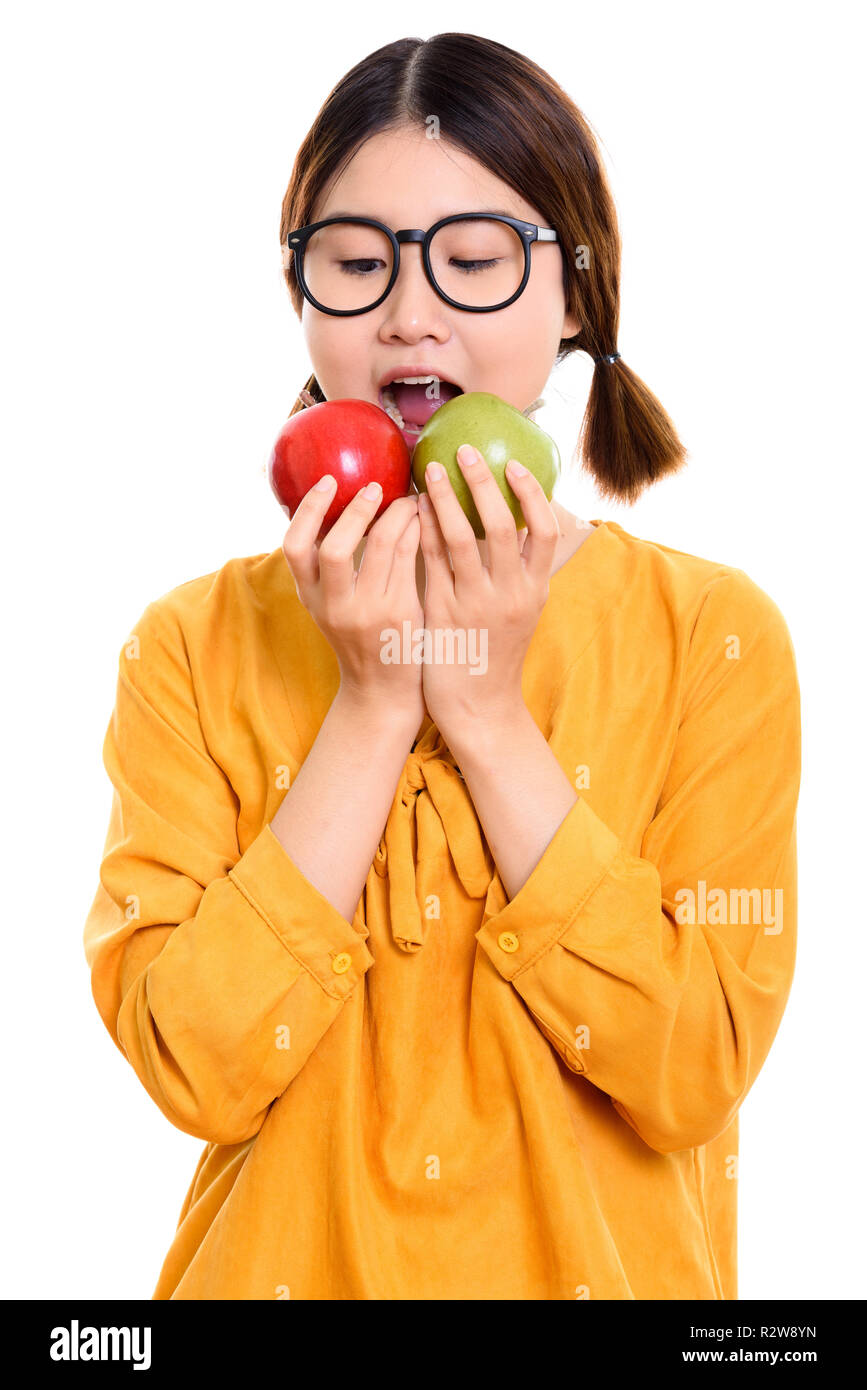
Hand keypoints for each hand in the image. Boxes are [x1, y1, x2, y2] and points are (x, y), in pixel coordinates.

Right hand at [281, 475, 423, 726]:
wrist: (382, 691)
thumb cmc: (359, 638)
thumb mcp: (330, 606)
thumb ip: (329, 568)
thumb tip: (342, 504)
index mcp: (310, 598)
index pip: (294, 548)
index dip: (308, 511)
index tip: (327, 481)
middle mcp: (335, 607)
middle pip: (334, 549)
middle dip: (356, 511)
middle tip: (375, 487)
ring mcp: (369, 613)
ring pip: (383, 548)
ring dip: (397, 515)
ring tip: (408, 498)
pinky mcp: (402, 615)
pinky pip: (410, 560)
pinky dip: (417, 532)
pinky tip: (424, 520)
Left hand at [416, 445, 558, 739]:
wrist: (480, 709)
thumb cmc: (497, 655)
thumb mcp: (520, 612)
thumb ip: (517, 572)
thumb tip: (510, 522)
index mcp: (535, 591)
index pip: (544, 532)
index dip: (532, 494)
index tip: (514, 465)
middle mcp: (509, 595)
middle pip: (501, 525)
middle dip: (483, 483)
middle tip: (466, 451)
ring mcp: (475, 605)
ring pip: (461, 538)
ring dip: (445, 499)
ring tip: (431, 471)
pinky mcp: (443, 614)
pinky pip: (431, 563)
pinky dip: (423, 532)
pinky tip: (411, 511)